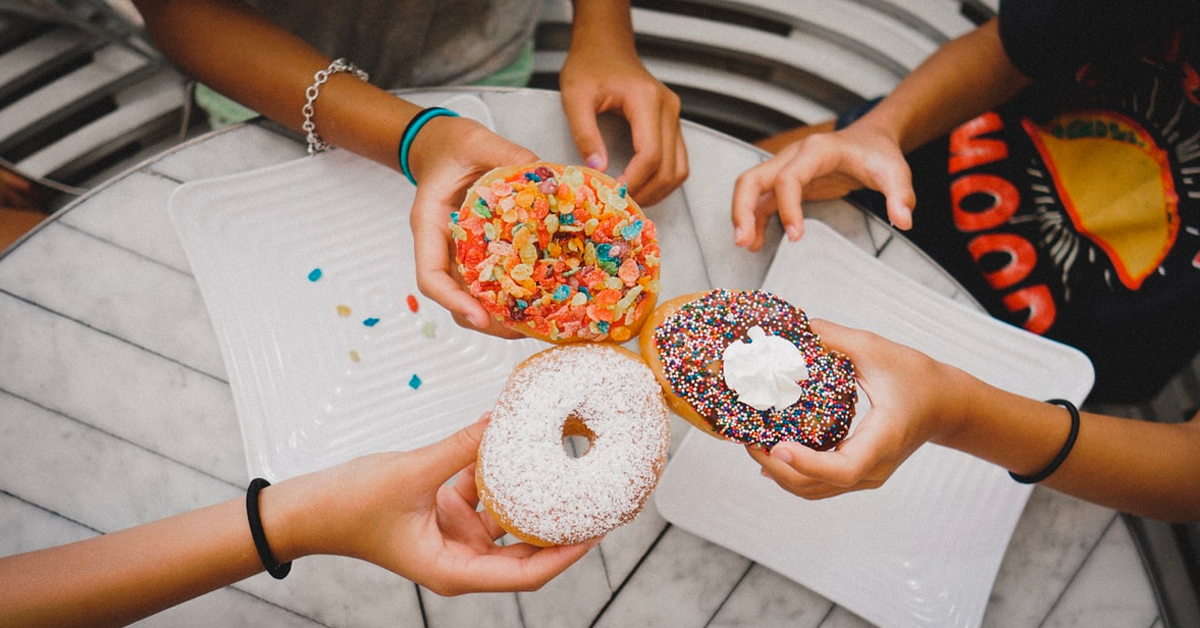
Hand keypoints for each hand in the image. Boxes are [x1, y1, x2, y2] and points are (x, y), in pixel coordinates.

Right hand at [292, 415, 596, 594]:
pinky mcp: (446, 511)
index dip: (567, 554)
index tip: (598, 530)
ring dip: (533, 493)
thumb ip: (461, 448)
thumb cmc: (348, 508)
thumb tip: (502, 421)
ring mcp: (455, 535)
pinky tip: (520, 443)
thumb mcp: (411, 474)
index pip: (527, 573)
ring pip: (508, 517)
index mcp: (455, 570)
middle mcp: (461, 558)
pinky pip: (485, 491)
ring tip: (571, 467)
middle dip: (562, 526)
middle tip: (598, 500)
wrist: (306, 509)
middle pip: (527, 550)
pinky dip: (500, 470)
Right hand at [407, 115, 535, 337]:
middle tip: (521, 330)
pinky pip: (488, 280)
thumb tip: (547, 175)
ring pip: (471, 296)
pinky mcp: (476, 251)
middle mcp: (440, 245)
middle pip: (453, 299)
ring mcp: (457, 252)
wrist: (441, 143)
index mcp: (429, 223)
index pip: (430, 275)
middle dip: (484, 321)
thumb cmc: (453, 144)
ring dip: (499, 315)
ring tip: (534, 323)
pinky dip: (509, 294)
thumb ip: (509, 156)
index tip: (480, 318)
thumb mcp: (478, 141)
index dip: (454, 300)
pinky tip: (538, 299)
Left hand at [559, 42, 687, 205]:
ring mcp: (675, 116)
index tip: (614, 194)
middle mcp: (669, 109)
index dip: (635, 181)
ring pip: (679, 169)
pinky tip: (640, 186)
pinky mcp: (672, 123)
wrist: (606, 46)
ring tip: (630, 200)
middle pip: (670, 167)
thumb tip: (598, 169)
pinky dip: (663, 180)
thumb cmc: (589, 66)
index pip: (650, 154)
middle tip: (621, 205)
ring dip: (658, 191)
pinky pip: (677, 161)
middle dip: (647, 192)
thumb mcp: (575, 96)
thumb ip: (584, 132)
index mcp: (646, 100)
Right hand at [731, 123, 915, 250]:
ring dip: (742, 216)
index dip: (788, 207)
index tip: (796, 236)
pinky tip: (757, 243)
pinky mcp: (785, 183)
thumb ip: (900, 196)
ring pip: (750, 188)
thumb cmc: (878, 155)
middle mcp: (792, 156)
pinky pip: (761, 201)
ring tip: (746, 245)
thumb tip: (903, 221)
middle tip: (744, 240)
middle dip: (743, 209)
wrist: (870, 140)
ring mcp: (785, 168)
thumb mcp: (895, 172)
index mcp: (816, 151)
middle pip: (753, 178)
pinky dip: (754, 220)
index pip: (789, 177)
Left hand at [747, 320, 967, 498]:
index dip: (806, 463)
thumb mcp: (877, 350)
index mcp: (882, 438)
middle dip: (777, 467)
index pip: (844, 468)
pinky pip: (821, 485)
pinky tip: (771, 455)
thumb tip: (794, 328)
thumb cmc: (918, 378)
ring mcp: (867, 476)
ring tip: (753, 444)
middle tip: (749, 439)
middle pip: (818, 486)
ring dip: (780, 473)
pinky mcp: (860, 474)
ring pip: (815, 491)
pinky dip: (792, 473)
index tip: (776, 446)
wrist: (947, 405)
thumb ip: (835, 339)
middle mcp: (874, 467)